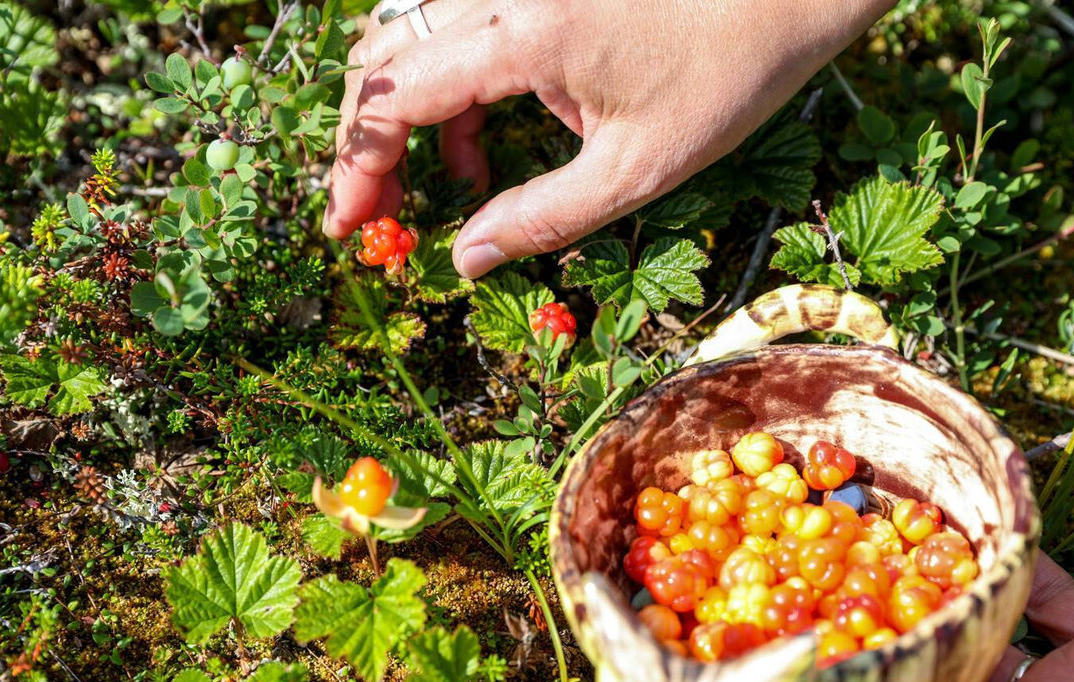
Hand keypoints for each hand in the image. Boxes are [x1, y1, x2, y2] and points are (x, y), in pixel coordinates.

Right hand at [322, 0, 892, 277]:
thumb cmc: (727, 73)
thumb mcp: (636, 168)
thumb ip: (541, 216)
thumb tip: (465, 261)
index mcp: (521, 34)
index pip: (394, 98)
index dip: (356, 167)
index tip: (346, 226)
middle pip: (383, 59)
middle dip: (365, 142)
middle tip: (375, 214)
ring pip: (411, 38)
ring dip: (404, 116)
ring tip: (437, 186)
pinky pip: (454, 28)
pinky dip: (448, 88)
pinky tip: (477, 141)